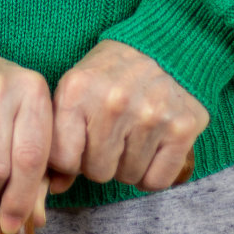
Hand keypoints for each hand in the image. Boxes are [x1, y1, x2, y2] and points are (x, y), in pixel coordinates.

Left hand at [49, 39, 208, 193]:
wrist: (165, 45)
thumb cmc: (113, 72)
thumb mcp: (77, 87)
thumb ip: (60, 134)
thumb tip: (53, 188)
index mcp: (78, 90)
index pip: (63, 158)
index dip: (71, 159)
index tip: (80, 145)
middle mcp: (113, 102)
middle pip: (97, 171)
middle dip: (102, 160)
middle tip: (112, 135)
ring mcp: (150, 116)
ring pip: (128, 177)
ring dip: (129, 164)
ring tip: (134, 133)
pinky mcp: (181, 129)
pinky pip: (157, 181)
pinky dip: (154, 172)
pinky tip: (153, 146)